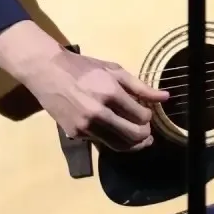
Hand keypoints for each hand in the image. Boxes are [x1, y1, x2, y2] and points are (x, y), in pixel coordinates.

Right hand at [0, 22, 168, 151]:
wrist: (47, 72)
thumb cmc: (83, 68)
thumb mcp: (114, 70)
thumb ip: (141, 86)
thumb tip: (166, 97)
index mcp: (111, 93)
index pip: (142, 116)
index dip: (149, 117)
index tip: (147, 114)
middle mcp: (99, 112)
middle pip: (133, 135)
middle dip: (145, 135)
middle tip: (147, 131)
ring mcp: (85, 126)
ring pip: (118, 145)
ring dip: (132, 144)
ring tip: (138, 138)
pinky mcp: (75, 134)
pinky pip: (101, 142)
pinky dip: (112, 140)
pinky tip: (115, 132)